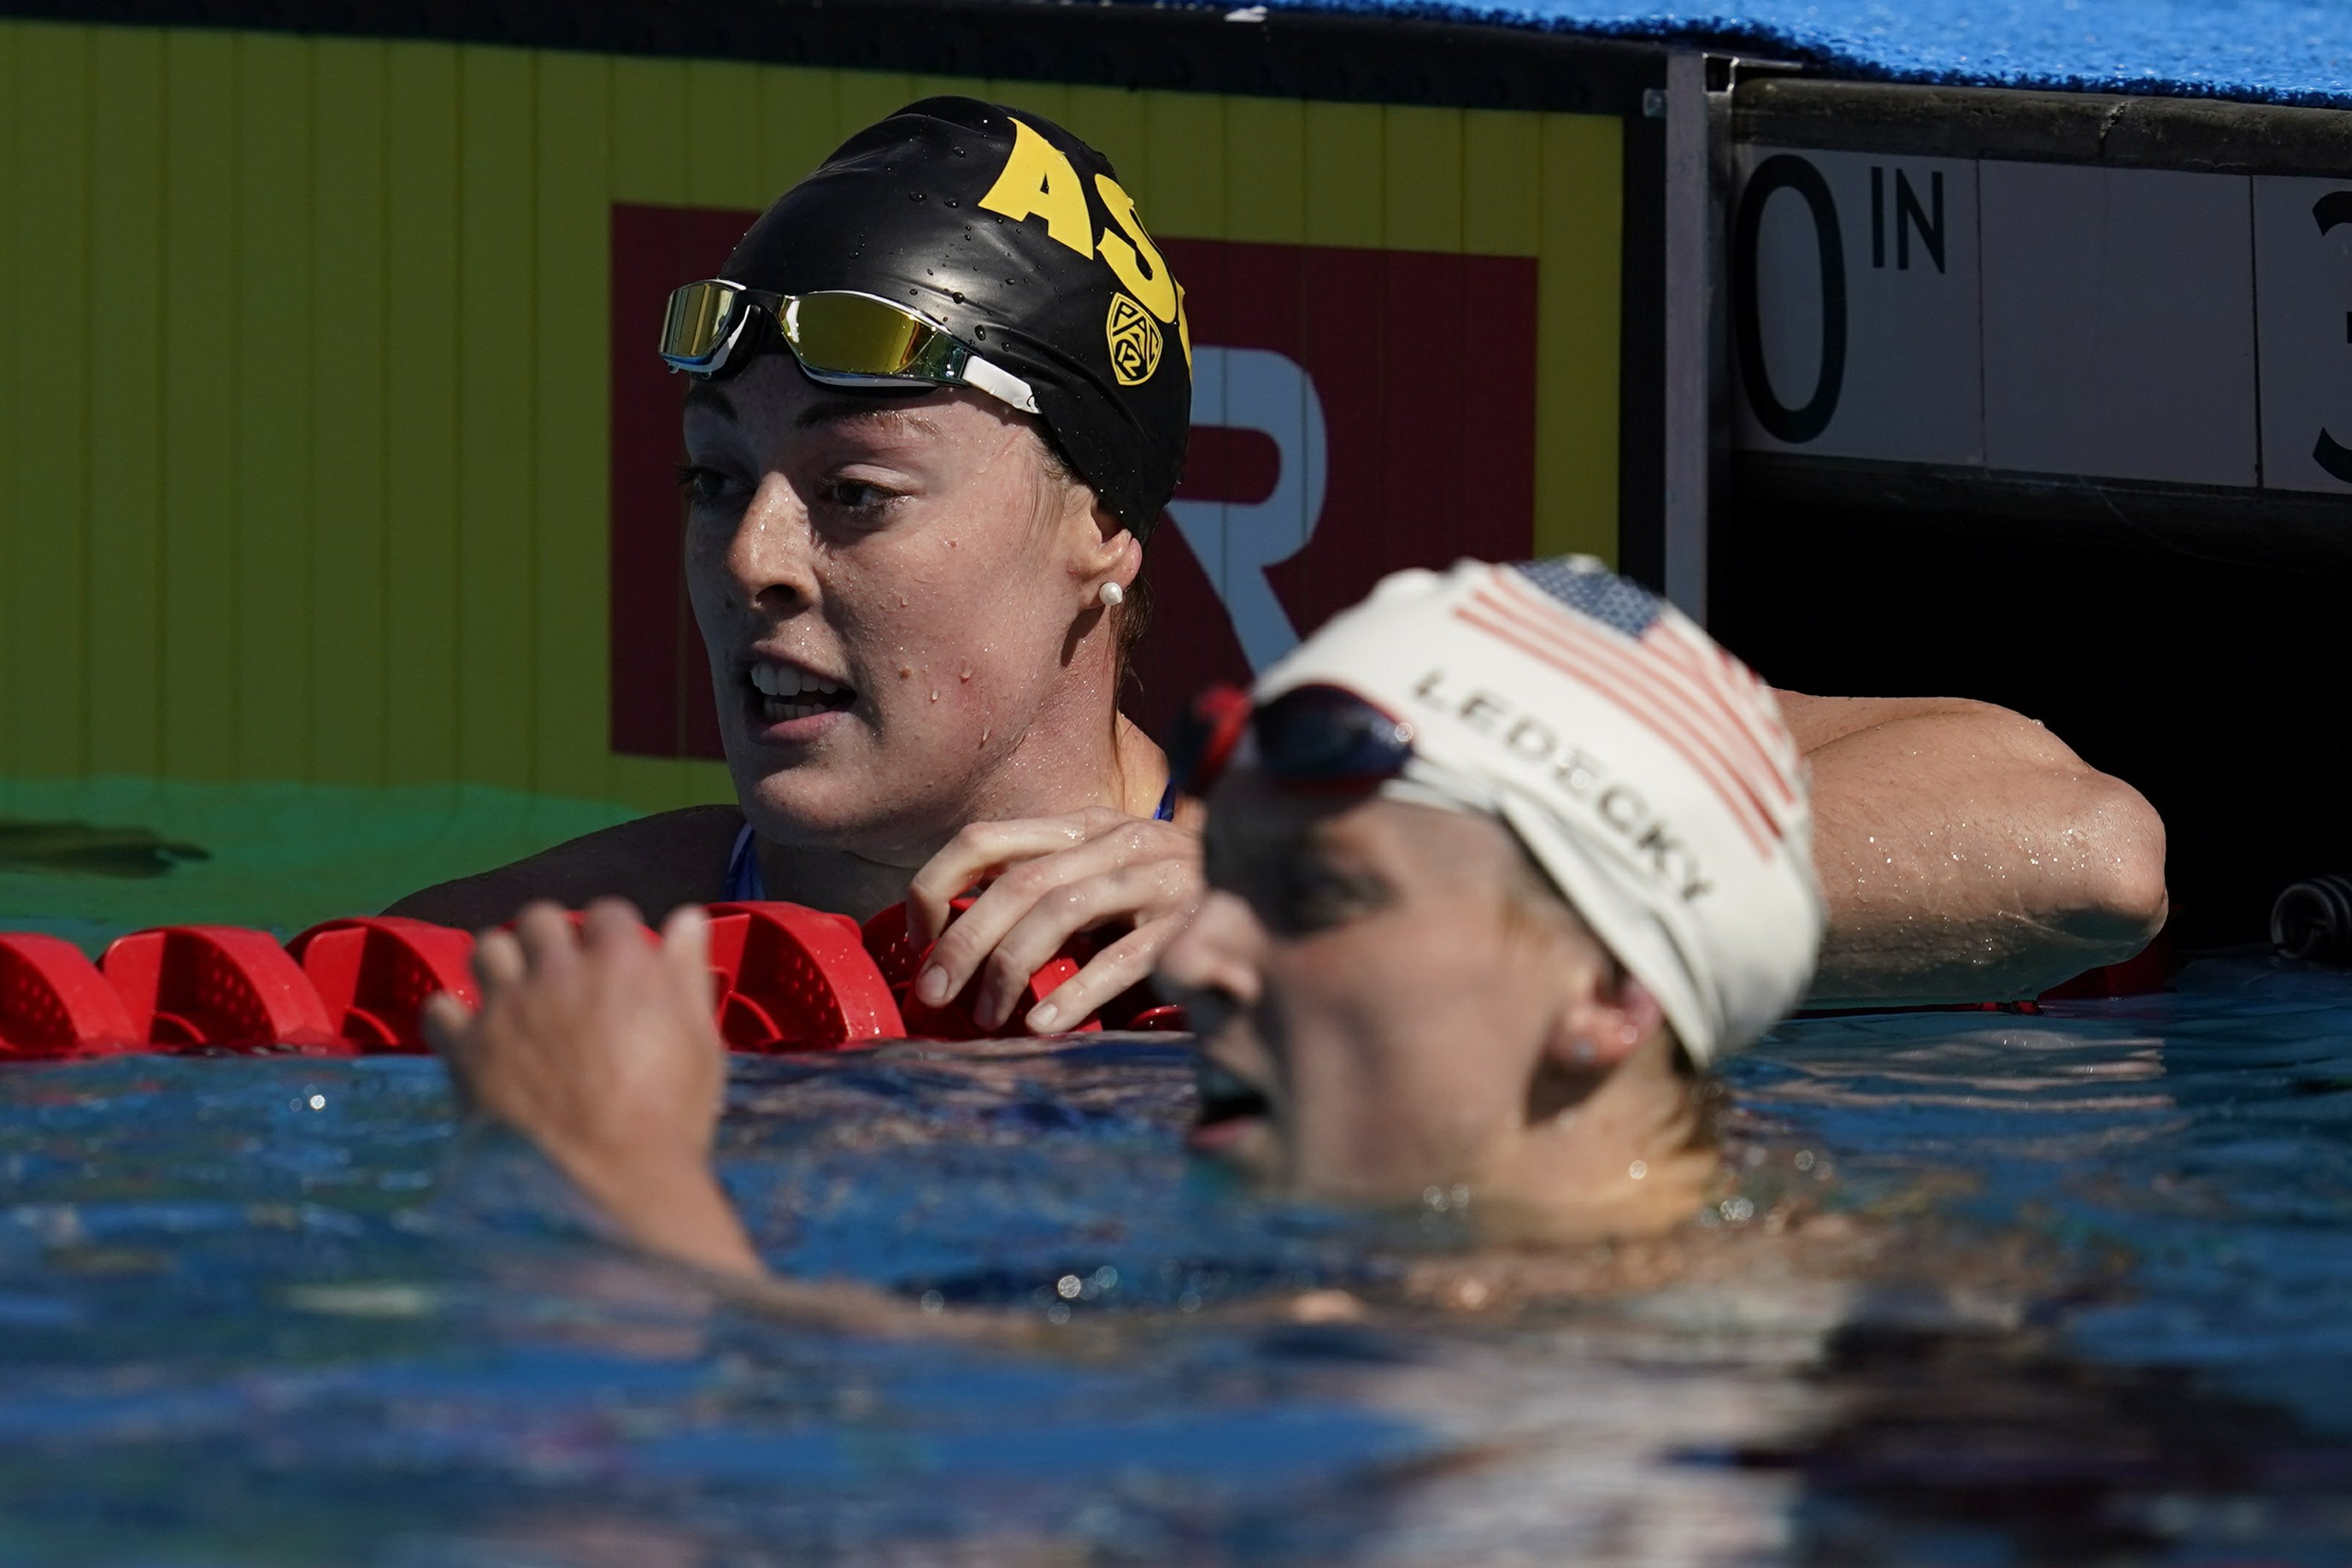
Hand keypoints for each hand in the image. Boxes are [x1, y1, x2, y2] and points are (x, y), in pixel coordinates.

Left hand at [423, 899, 762, 1277]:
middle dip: (551, 939)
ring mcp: (506, 1007)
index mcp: (620, 962)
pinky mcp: (466, 1049)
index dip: (613, 935)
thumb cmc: (669, 1116)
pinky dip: (454, 1017)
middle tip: (561, 977)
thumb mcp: (700, 1042)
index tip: (616, 961)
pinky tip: (474, 1037)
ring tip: (515, 998)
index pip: (608, 912)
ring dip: (502, 965)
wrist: (607, 1185)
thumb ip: (687, 974)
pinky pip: (439, 1007)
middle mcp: (556, 971)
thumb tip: (687, 917)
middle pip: (539, 918)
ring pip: (486, 947)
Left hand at [904, 807, 1205, 1033]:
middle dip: (963, 941)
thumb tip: (957, 935)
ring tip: (988, 1017)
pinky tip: (1045, 1024)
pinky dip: (1077, 992)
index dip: (934, 886)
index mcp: (1083, 824)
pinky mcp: (1190, 922)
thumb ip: (1044, 887)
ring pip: (1061, 911)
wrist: (1273, 892)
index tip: (917, 938)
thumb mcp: (1103, 874)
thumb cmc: (1167, 896)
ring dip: (1012, 967)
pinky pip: (1124, 957)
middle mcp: (1117, 840)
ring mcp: (1157, 877)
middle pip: (1017, 882)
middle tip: (934, 994)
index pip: (985, 838)